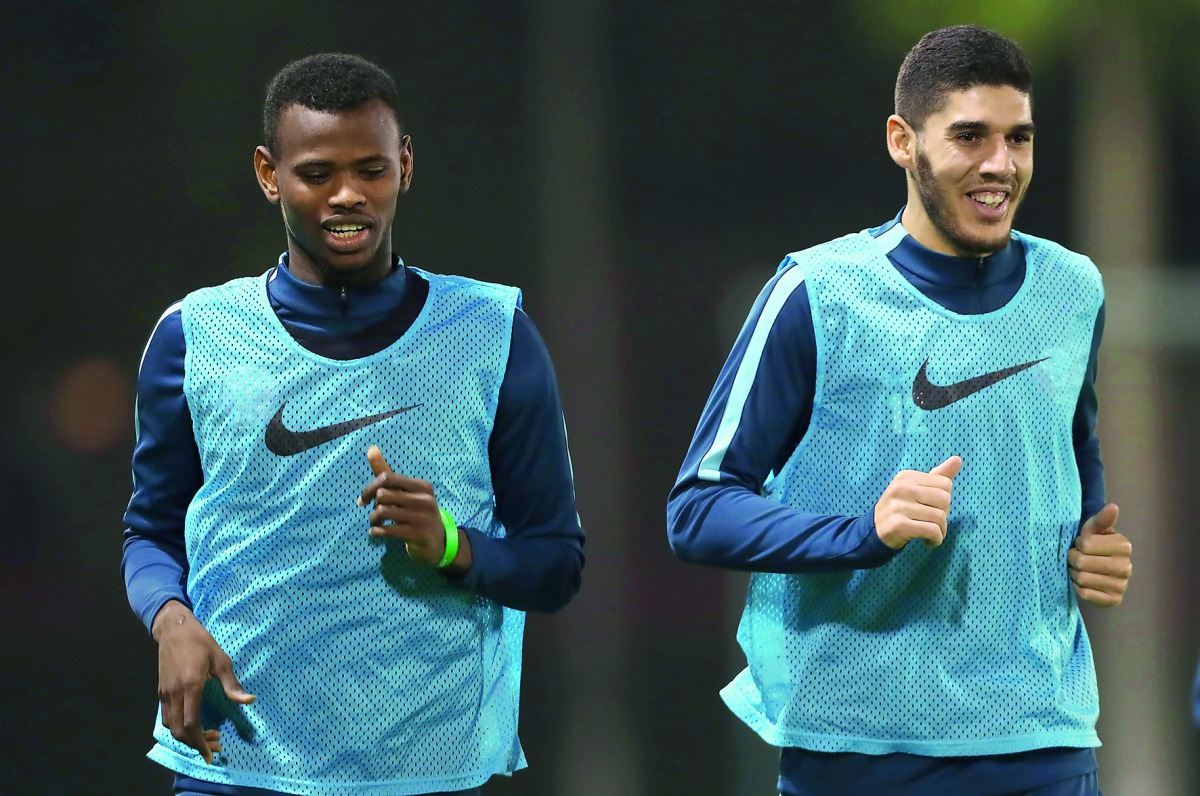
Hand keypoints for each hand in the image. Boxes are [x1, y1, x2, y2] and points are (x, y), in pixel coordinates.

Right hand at [153, 601, 254, 763]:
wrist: (174, 629)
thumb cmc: (201, 642)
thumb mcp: (222, 660)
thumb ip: (232, 684)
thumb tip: (249, 700)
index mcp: (191, 685)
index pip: (191, 724)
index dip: (200, 742)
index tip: (212, 752)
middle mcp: (175, 693)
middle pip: (179, 731)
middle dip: (196, 744)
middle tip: (215, 745)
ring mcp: (165, 694)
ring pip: (171, 726)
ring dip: (187, 737)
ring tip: (208, 736)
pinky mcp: (161, 692)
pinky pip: (167, 717)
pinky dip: (179, 727)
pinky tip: (194, 724)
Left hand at [358, 445, 471, 571]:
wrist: (437, 543)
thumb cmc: (416, 514)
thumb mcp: (405, 493)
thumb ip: (387, 472)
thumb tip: (371, 448)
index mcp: (422, 486)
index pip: (388, 477)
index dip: (370, 488)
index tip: (363, 499)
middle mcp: (425, 499)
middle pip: (383, 494)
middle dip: (374, 505)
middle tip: (376, 514)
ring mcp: (423, 517)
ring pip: (383, 511)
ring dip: (373, 520)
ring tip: (375, 524)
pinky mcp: (419, 534)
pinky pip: (387, 530)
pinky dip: (376, 532)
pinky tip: (376, 533)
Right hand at [874, 456, 961, 549]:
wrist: (874, 531)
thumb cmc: (900, 509)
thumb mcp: (915, 489)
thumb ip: (937, 476)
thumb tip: (958, 459)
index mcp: (907, 477)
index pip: (945, 484)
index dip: (944, 499)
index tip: (932, 508)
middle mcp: (902, 488)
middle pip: (945, 499)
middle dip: (944, 515)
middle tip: (932, 522)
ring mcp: (899, 506)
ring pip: (940, 517)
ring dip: (941, 531)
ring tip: (930, 534)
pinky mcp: (899, 525)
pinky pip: (932, 531)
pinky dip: (936, 540)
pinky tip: (928, 541)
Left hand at [1068, 503, 1130, 606]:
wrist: (1098, 571)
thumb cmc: (1093, 545)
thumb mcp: (1093, 530)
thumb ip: (1100, 520)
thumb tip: (1113, 507)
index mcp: (1124, 546)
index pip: (1086, 545)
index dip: (1078, 544)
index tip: (1083, 545)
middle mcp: (1127, 566)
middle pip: (1082, 563)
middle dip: (1074, 559)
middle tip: (1078, 558)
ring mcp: (1122, 585)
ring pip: (1082, 578)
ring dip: (1074, 573)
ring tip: (1080, 569)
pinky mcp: (1114, 600)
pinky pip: (1085, 594)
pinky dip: (1078, 588)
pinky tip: (1084, 583)